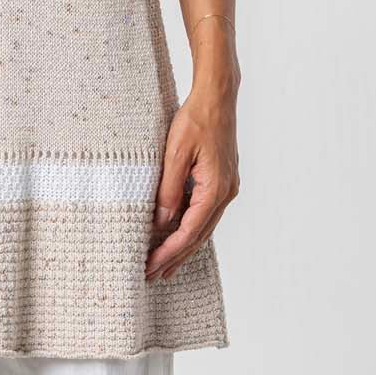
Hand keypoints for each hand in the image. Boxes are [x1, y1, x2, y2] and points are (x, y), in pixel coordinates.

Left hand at [145, 79, 239, 281]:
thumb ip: (168, 190)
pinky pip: (205, 214)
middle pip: (198, 235)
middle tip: (152, 276)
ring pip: (203, 227)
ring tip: (164, 267)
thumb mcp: (175, 154)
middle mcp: (225, 193)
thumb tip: (161, 222)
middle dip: (175, 258)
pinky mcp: (221, 182)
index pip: (189, 231)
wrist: (218, 98)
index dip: (169, 252)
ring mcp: (226, 188)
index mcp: (215, 189)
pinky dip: (190, 230)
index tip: (150, 266)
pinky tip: (178, 237)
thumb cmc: (196, 120)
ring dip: (183, 248)